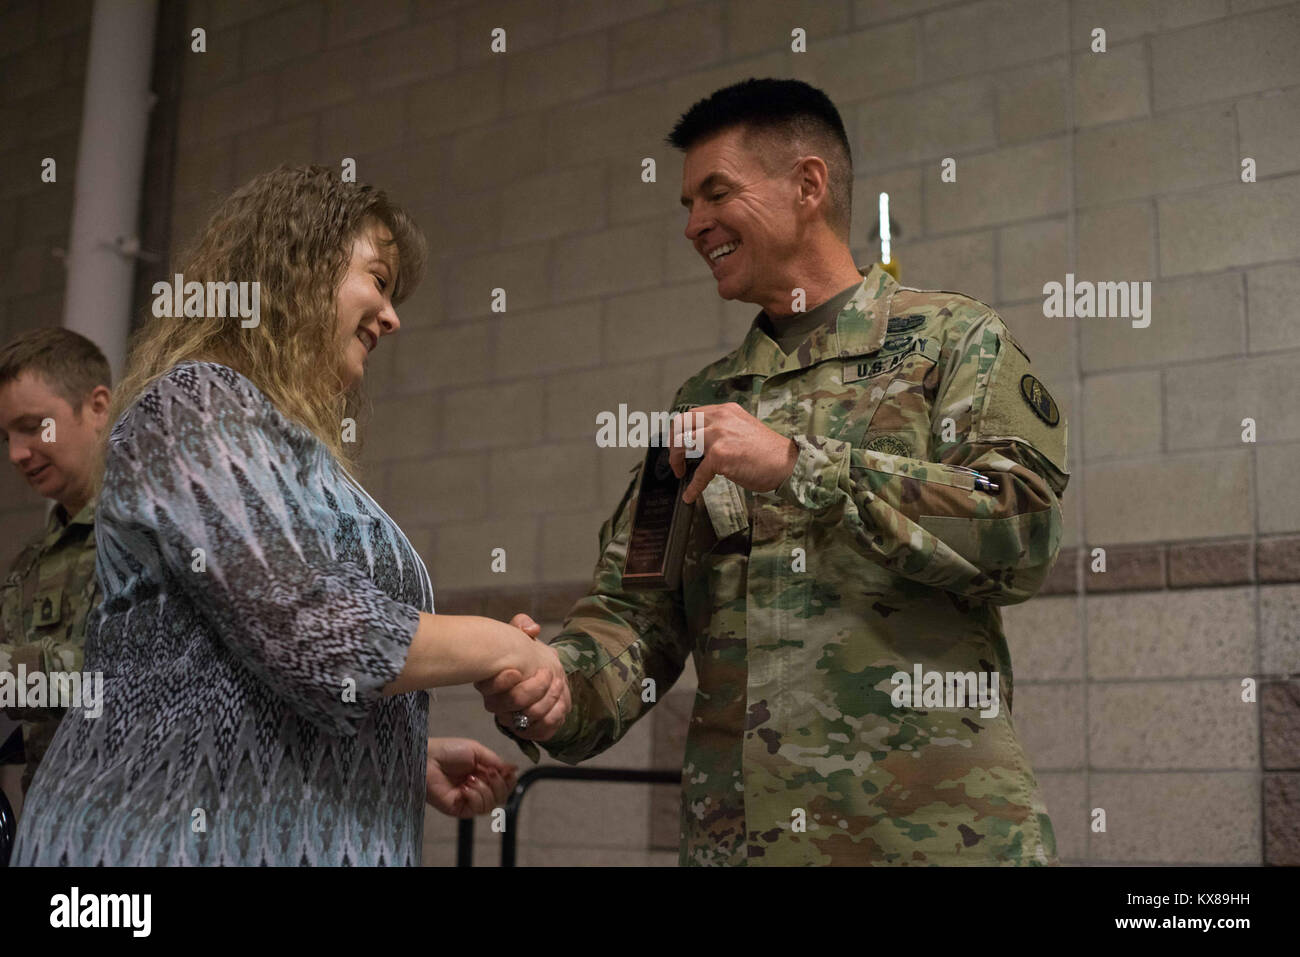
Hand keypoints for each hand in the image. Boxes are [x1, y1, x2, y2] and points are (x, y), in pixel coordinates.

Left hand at [425, 737, 517, 817]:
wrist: (427, 759)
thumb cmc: (447, 751)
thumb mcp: (477, 750)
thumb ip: (496, 761)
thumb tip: (514, 768)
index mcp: (483, 773)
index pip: (505, 784)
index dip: (509, 780)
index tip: (507, 771)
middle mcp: (478, 788)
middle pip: (502, 796)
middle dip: (498, 784)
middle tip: (487, 772)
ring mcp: (469, 800)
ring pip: (492, 804)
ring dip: (484, 789)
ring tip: (470, 778)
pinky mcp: (460, 809)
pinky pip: (477, 809)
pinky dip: (474, 796)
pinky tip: (464, 787)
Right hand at [473, 613, 570, 740]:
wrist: (542, 673)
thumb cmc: (528, 655)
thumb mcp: (522, 636)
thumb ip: (522, 626)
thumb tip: (532, 629)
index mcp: (490, 682)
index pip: (487, 688)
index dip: (501, 682)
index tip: (517, 670)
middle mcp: (498, 704)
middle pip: (512, 703)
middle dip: (536, 687)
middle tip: (549, 672)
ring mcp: (513, 719)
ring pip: (529, 717)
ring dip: (549, 699)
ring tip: (559, 683)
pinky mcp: (530, 730)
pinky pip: (540, 733)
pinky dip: (554, 719)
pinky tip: (561, 704)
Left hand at [668, 403, 797, 503]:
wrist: (787, 463)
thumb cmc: (769, 452)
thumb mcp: (744, 428)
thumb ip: (724, 430)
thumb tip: (702, 442)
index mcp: (726, 411)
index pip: (692, 414)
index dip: (682, 430)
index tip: (679, 444)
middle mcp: (720, 418)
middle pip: (681, 423)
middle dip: (672, 441)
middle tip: (675, 457)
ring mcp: (718, 436)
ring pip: (682, 442)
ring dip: (676, 458)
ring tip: (679, 472)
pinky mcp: (720, 456)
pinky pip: (698, 473)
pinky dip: (692, 487)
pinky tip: (689, 495)